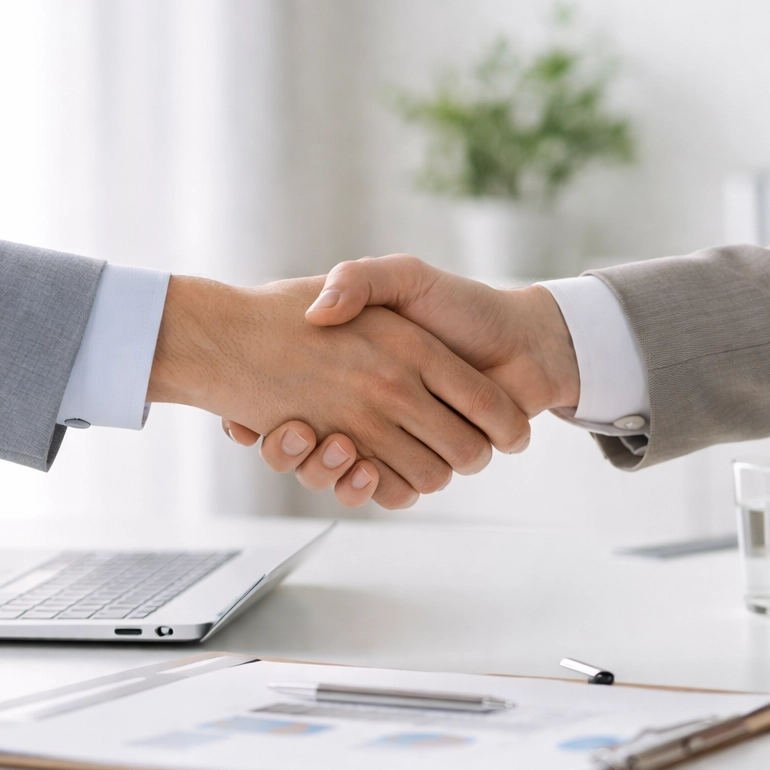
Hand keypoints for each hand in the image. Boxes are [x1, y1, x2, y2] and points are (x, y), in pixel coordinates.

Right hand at [221, 256, 580, 505]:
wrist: (524, 341)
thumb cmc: (463, 306)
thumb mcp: (403, 277)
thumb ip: (359, 280)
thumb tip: (317, 312)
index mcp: (354, 369)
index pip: (287, 408)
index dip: (265, 422)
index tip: (245, 422)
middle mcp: (369, 408)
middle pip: (307, 450)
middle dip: (294, 452)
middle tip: (296, 432)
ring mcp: (394, 439)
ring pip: (342, 476)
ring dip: (331, 473)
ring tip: (336, 446)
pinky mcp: (421, 465)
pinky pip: (388, 493)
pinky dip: (374, 488)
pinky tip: (366, 466)